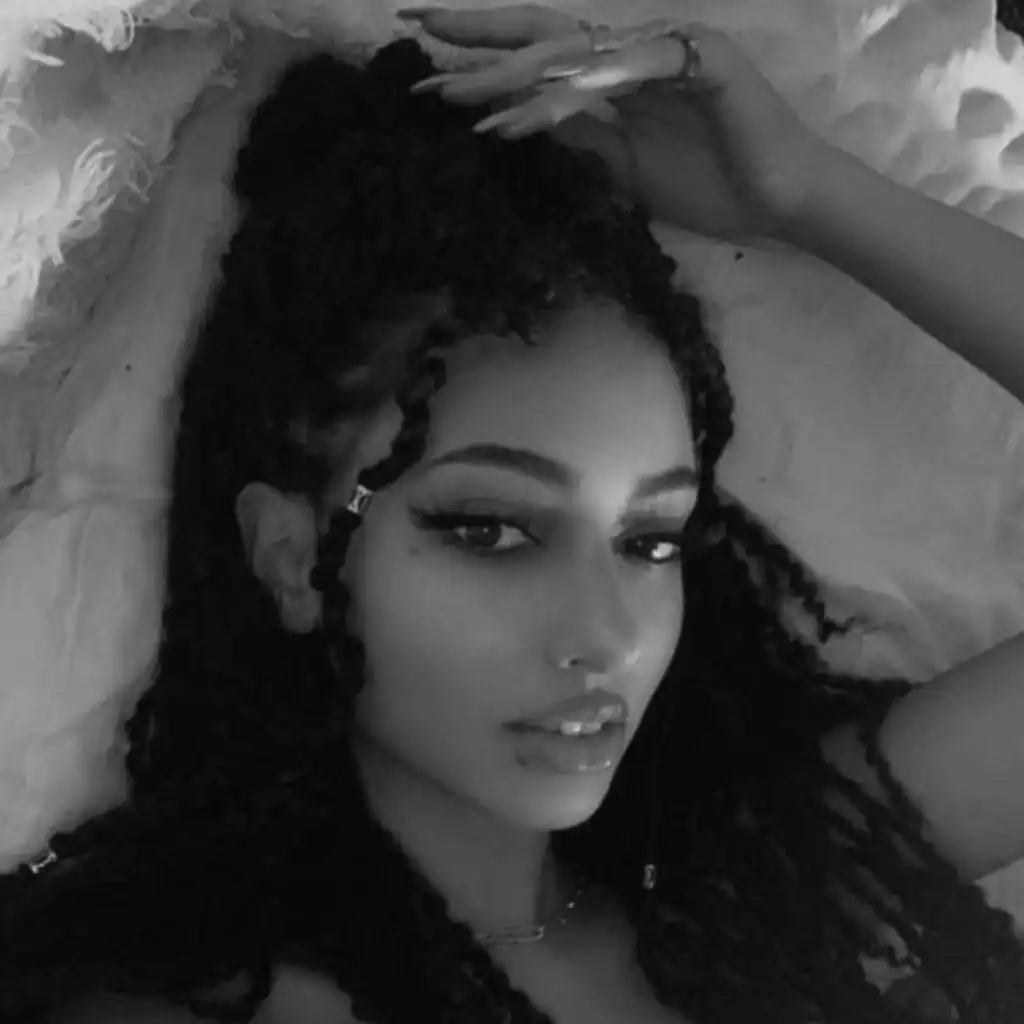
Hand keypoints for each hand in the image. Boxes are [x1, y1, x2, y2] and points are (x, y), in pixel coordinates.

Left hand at [399, 3, 831, 244]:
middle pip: (544, 33)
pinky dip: (573, 97)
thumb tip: (519, 125)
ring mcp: (667, 48)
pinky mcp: (702, 60)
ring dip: (509, 73)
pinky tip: (522, 116)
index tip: (428, 67)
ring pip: (574, 52)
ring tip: (450, 90)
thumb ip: (578, 140)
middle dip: (477, 32)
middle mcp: (634, 49)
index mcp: (618, 73)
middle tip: (412, 25)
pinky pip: (623, 76)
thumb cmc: (712, 182)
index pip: (542, 56)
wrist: (781, 201)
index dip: (486, 55)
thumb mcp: (623, 168)